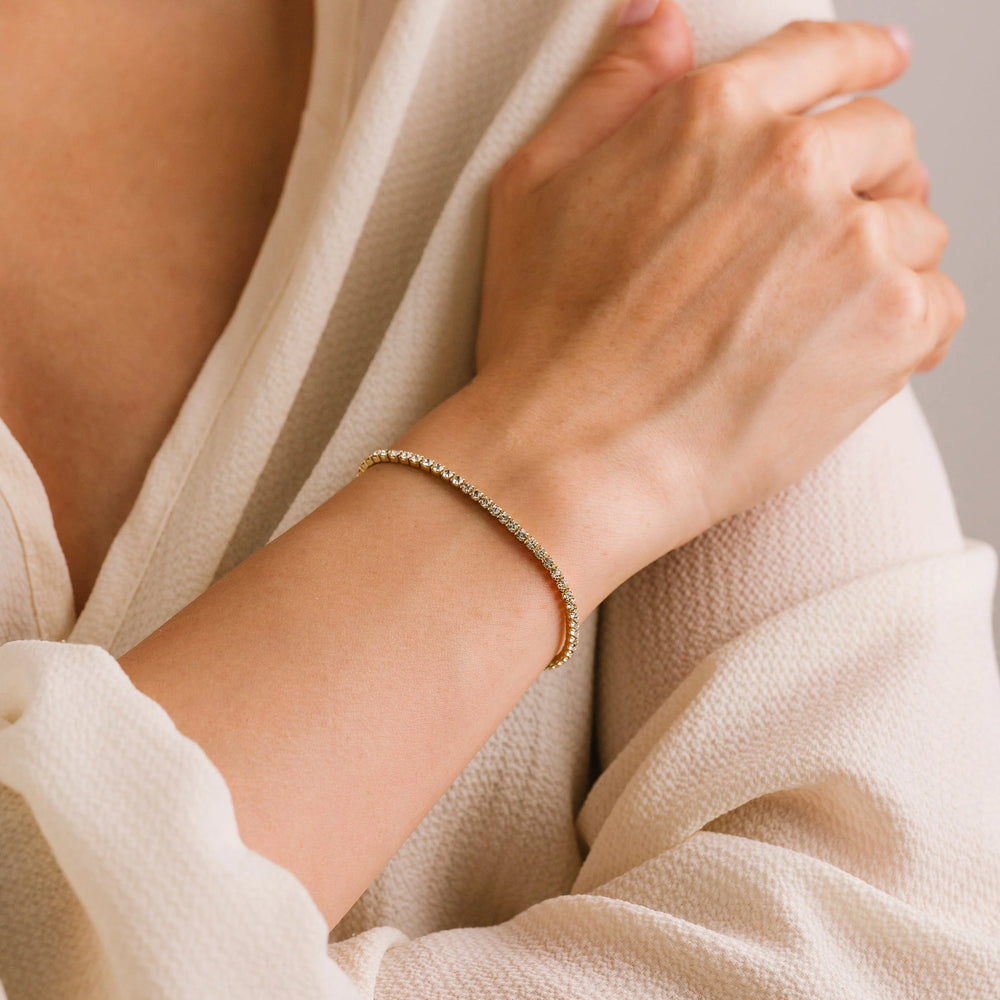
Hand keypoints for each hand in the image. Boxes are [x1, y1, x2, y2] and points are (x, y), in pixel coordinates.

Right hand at [470, 3, 962, 605]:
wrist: (573, 457)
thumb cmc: (544, 341)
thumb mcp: (535, 186)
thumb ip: (610, 90)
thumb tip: (662, 25)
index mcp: (715, 116)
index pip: (824, 56)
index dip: (860, 60)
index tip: (881, 66)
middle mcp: (794, 165)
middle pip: (884, 141)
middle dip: (865, 176)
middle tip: (829, 232)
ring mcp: (851, 246)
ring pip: (917, 226)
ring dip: (883, 257)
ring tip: (818, 311)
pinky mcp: (887, 329)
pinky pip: (941, 303)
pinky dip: (909, 324)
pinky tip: (847, 351)